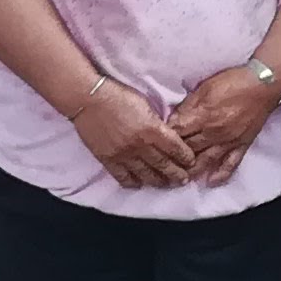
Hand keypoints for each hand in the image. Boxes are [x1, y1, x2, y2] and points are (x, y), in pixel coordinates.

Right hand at [71, 79, 198, 190]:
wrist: (89, 99)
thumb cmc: (118, 95)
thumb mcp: (145, 104)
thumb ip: (156, 123)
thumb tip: (166, 135)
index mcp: (152, 130)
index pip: (175, 148)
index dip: (185, 158)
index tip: (191, 162)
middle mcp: (140, 146)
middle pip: (164, 165)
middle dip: (177, 174)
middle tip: (184, 180)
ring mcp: (124, 155)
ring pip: (146, 174)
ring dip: (158, 181)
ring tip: (166, 184)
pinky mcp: (108, 159)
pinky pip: (123, 176)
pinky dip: (133, 182)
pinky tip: (139, 184)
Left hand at [169, 66, 280, 186]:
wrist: (263, 85)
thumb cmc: (233, 82)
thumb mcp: (205, 88)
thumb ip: (188, 105)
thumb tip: (174, 118)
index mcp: (203, 116)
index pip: (178, 132)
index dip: (165, 137)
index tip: (156, 143)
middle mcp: (214, 132)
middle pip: (189, 149)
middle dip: (174, 157)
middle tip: (162, 164)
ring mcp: (228, 141)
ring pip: (206, 161)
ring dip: (191, 170)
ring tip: (179, 178)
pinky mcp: (242, 145)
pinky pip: (231, 164)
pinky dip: (221, 175)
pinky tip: (210, 183)